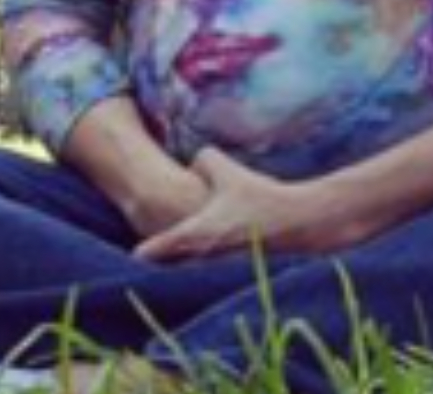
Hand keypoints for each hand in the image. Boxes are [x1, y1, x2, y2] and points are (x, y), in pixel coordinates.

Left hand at [132, 146, 367, 263]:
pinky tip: (214, 251)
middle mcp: (200, 257)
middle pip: (164, 271)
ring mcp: (217, 269)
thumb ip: (204, 159)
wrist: (299, 222)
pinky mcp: (233, 271)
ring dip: (183, 265)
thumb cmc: (260, 197)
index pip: (150, 252)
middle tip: (154, 252)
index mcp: (193, 234)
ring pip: (187, 273)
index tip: (133, 251)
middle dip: (160, 262)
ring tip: (182, 254)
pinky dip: (205, 266)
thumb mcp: (228, 171)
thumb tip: (195, 160)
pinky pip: (208, 272)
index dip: (139, 251)